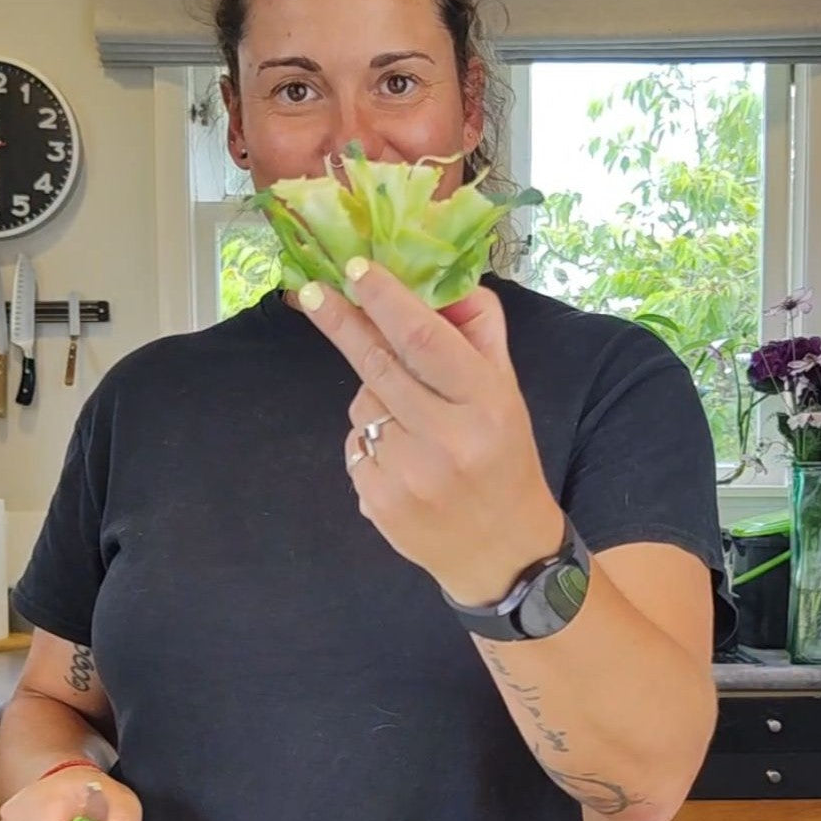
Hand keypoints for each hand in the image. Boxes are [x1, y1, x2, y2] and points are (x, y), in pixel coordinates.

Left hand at [298, 258, 565, 605]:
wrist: (503, 551)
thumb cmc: (504, 458)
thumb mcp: (506, 392)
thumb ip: (478, 333)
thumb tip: (443, 282)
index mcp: (487, 403)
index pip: (425, 340)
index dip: (385, 300)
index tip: (354, 270)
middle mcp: (449, 438)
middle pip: (378, 366)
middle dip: (343, 323)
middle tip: (313, 293)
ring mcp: (409, 475)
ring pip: (362, 406)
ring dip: (374, 399)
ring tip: (413, 427)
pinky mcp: (379, 502)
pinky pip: (354, 446)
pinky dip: (369, 443)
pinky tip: (402, 461)